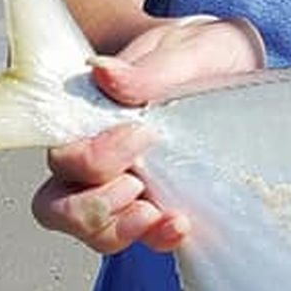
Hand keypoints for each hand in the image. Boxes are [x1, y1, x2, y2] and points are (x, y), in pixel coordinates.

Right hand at [32, 15, 264, 252]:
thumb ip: (146, 69)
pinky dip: (157, 239)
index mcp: (91, 119)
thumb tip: (104, 72)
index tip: (139, 133)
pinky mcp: (159, 206)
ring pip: (92, 231)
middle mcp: (97, 161)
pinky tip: (180, 224)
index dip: (90, 159)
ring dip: (120, 229)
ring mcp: (126, 188)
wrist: (232, 67)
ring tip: (161, 213)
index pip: (62, 155)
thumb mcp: (187, 50)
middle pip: (58, 205)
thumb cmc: (200, 55)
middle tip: (138, 182)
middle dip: (94, 205)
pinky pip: (143, 239)